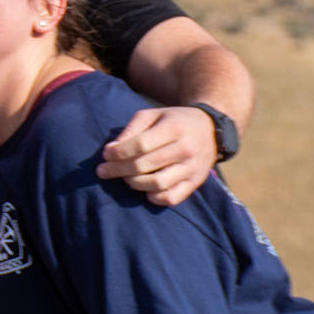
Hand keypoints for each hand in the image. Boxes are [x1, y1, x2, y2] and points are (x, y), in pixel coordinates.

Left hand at [97, 106, 219, 206]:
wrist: (211, 129)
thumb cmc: (174, 121)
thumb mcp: (153, 115)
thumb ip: (131, 129)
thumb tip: (111, 150)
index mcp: (174, 128)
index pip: (140, 145)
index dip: (118, 152)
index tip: (105, 154)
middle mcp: (185, 149)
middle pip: (144, 165)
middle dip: (118, 169)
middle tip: (103, 170)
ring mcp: (192, 168)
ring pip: (156, 184)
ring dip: (133, 183)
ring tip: (124, 178)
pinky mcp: (195, 183)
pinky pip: (171, 198)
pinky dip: (153, 197)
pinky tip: (144, 189)